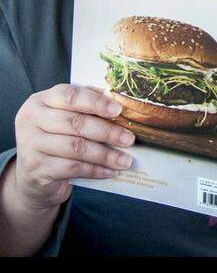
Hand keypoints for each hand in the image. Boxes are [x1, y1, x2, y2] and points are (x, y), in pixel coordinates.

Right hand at [9, 84, 135, 209]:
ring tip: (126, 160)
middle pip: (75, 123)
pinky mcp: (36, 168)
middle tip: (129, 139)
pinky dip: (95, 170)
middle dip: (107, 132)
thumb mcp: (65, 119)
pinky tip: (110, 171)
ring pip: (75, 147)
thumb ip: (87, 109)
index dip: (96, 102)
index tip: (118, 111)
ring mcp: (30, 144)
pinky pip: (72, 167)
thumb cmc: (56, 139)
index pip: (70, 96)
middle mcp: (31, 119)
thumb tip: (122, 106)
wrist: (32, 176)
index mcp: (41, 100)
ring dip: (105, 155)